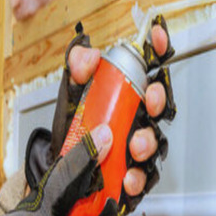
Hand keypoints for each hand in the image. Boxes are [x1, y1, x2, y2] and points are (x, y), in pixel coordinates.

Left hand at [25, 19, 176, 210]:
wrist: (57, 174)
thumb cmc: (72, 133)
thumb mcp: (69, 98)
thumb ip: (76, 72)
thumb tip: (89, 55)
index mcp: (125, 96)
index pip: (147, 69)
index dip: (158, 50)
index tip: (159, 37)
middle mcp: (136, 120)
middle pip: (159, 105)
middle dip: (158, 100)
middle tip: (149, 101)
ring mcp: (138, 149)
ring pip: (155, 142)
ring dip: (148, 142)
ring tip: (134, 147)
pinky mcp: (134, 176)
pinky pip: (144, 177)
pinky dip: (138, 178)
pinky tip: (128, 178)